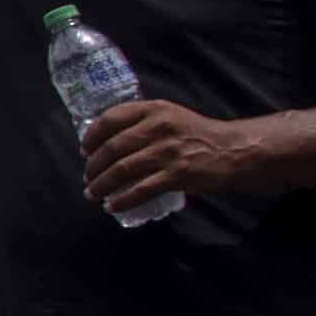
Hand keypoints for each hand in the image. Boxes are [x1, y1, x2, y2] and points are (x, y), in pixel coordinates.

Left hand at [82, 97, 252, 213]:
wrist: (231, 149)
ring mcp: (168, 151)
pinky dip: (122, 200)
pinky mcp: (177, 174)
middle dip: (93, 167)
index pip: (110, 119)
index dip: (91, 137)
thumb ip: (140, 122)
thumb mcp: (168, 116)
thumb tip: (103, 141)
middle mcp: (158, 128)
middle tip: (87, 178)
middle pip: (112, 148)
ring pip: (122, 170)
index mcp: (153, 110)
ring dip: (101, 185)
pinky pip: (141, 190)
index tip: (84, 151)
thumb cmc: (194, 134)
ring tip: (93, 194)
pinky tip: (112, 206)